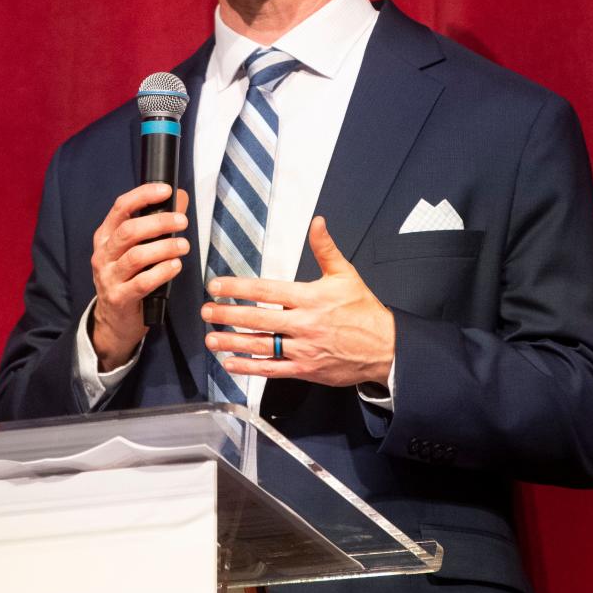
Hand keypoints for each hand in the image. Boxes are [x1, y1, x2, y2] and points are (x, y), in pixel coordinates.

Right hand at [91, 184, 189, 370]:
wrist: (113, 321)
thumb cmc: (128, 278)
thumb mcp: (136, 249)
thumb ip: (155, 225)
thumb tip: (180, 198)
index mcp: (106, 236)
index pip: (120, 207)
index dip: (143, 195)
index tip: (166, 190)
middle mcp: (103, 254)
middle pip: (129, 231)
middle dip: (159, 223)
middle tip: (182, 222)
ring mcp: (108, 277)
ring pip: (136, 256)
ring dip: (164, 248)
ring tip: (184, 246)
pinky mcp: (118, 298)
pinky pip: (141, 282)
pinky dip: (162, 272)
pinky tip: (175, 266)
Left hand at [201, 216, 394, 387]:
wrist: (385, 348)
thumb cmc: (363, 310)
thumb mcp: (345, 274)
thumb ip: (325, 248)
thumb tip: (317, 222)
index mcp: (309, 298)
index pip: (265, 291)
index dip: (238, 289)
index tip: (216, 286)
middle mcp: (303, 324)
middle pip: (257, 319)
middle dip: (228, 315)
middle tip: (206, 312)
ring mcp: (303, 350)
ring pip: (260, 346)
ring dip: (233, 342)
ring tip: (211, 338)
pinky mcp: (305, 370)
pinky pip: (272, 370)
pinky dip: (249, 368)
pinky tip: (231, 363)